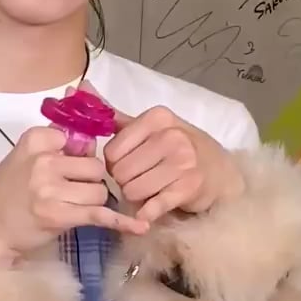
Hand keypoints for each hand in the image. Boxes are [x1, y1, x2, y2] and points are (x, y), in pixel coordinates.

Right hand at [0, 126, 149, 263]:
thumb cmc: (7, 193)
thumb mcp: (26, 159)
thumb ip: (58, 145)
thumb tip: (93, 137)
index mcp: (36, 140)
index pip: (83, 139)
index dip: (83, 157)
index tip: (71, 169)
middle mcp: (43, 160)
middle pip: (97, 167)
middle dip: (92, 183)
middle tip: (73, 194)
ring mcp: (50, 188)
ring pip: (99, 192)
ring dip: (92, 203)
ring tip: (70, 209)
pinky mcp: (59, 214)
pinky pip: (99, 214)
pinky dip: (120, 222)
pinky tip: (138, 227)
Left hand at [105, 107, 244, 221]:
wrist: (221, 172)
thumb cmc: (180, 148)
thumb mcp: (152, 127)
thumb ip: (115, 114)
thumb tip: (80, 87)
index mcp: (157, 118)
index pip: (112, 150)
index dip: (114, 163)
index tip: (128, 164)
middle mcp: (171, 137)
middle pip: (120, 172)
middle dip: (124, 182)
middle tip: (139, 180)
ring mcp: (182, 163)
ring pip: (132, 191)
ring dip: (136, 196)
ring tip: (149, 190)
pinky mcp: (188, 188)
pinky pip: (151, 207)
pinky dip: (146, 213)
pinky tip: (150, 210)